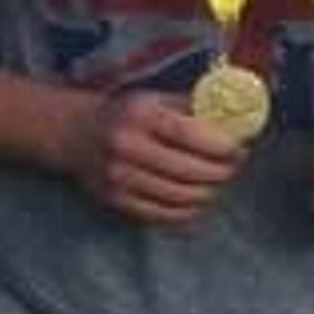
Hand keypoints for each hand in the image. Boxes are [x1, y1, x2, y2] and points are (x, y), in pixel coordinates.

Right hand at [68, 89, 254, 227]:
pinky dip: (189, 210)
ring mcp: (119, 176)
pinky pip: (165, 214)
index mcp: (139, 114)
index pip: (192, 135)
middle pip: (192, 170)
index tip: (239, 149)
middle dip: (223, 172)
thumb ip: (194, 108)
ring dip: (209, 192)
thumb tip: (237, 121)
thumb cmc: (125, 114)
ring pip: (183, 197)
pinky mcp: (116, 200)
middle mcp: (126, 145)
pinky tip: (196, 198)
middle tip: (232, 167)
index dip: (224, 146)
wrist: (74, 133)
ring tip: (215, 182)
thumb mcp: (154, 98)